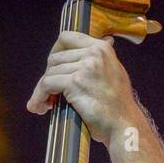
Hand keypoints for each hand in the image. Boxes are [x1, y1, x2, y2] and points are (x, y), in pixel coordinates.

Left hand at [26, 30, 135, 145]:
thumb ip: (102, 59)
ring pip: (49, 73)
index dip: (55, 53)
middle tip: (49, 94)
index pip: (67, 38)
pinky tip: (40, 107)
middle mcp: (93, 53)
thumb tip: (105, 40)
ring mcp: (85, 67)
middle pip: (55, 58)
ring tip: (44, 105)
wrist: (124, 125)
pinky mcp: (75, 82)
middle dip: (48, 76)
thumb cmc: (118, 106)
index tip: (52, 69)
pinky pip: (47, 84)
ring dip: (41, 90)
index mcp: (102, 48)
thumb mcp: (115, 72)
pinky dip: (39, 96)